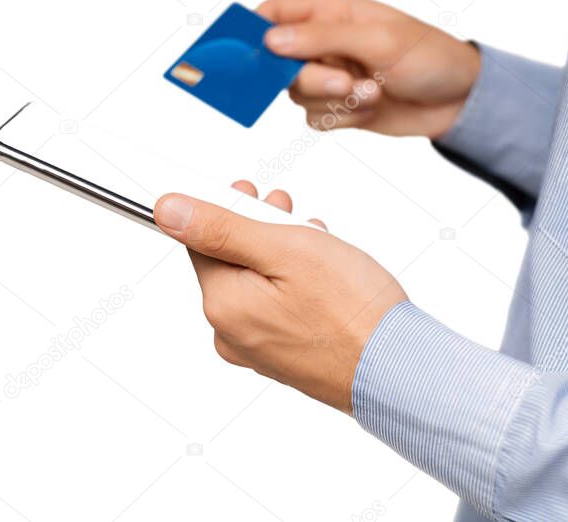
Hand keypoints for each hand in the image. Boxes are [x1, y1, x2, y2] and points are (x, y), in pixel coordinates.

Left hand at [153, 181, 407, 413]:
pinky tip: (324, 273)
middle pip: (231, 260)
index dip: (229, 209)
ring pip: (257, 282)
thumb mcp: (284, 249)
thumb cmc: (352, 311)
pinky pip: (277, 308)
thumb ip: (221, 227)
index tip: (257, 196)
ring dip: (281, 253)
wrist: (399, 371)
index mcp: (223, 304)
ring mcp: (258, 350)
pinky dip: (295, 283)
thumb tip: (167, 211)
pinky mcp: (285, 357)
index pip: (201, 240)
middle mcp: (232, 333)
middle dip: (259, 228)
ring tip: (315, 240)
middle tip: (289, 212)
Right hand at [257, 0, 480, 137]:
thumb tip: (270, 40)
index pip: (272, 14)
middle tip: (345, 83)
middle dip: (311, 79)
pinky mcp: (337, 106)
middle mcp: (323, 42)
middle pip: (278, 64)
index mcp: (329, 12)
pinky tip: (371, 107)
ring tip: (373, 92)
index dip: (251, 32)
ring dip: (334, 101)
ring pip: (295, 95)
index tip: (246, 55)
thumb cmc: (428, 56)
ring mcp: (328, 75)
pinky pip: (313, 118)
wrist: (459, 101)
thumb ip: (321, 38)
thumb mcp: (378, 40)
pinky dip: (341, 119)